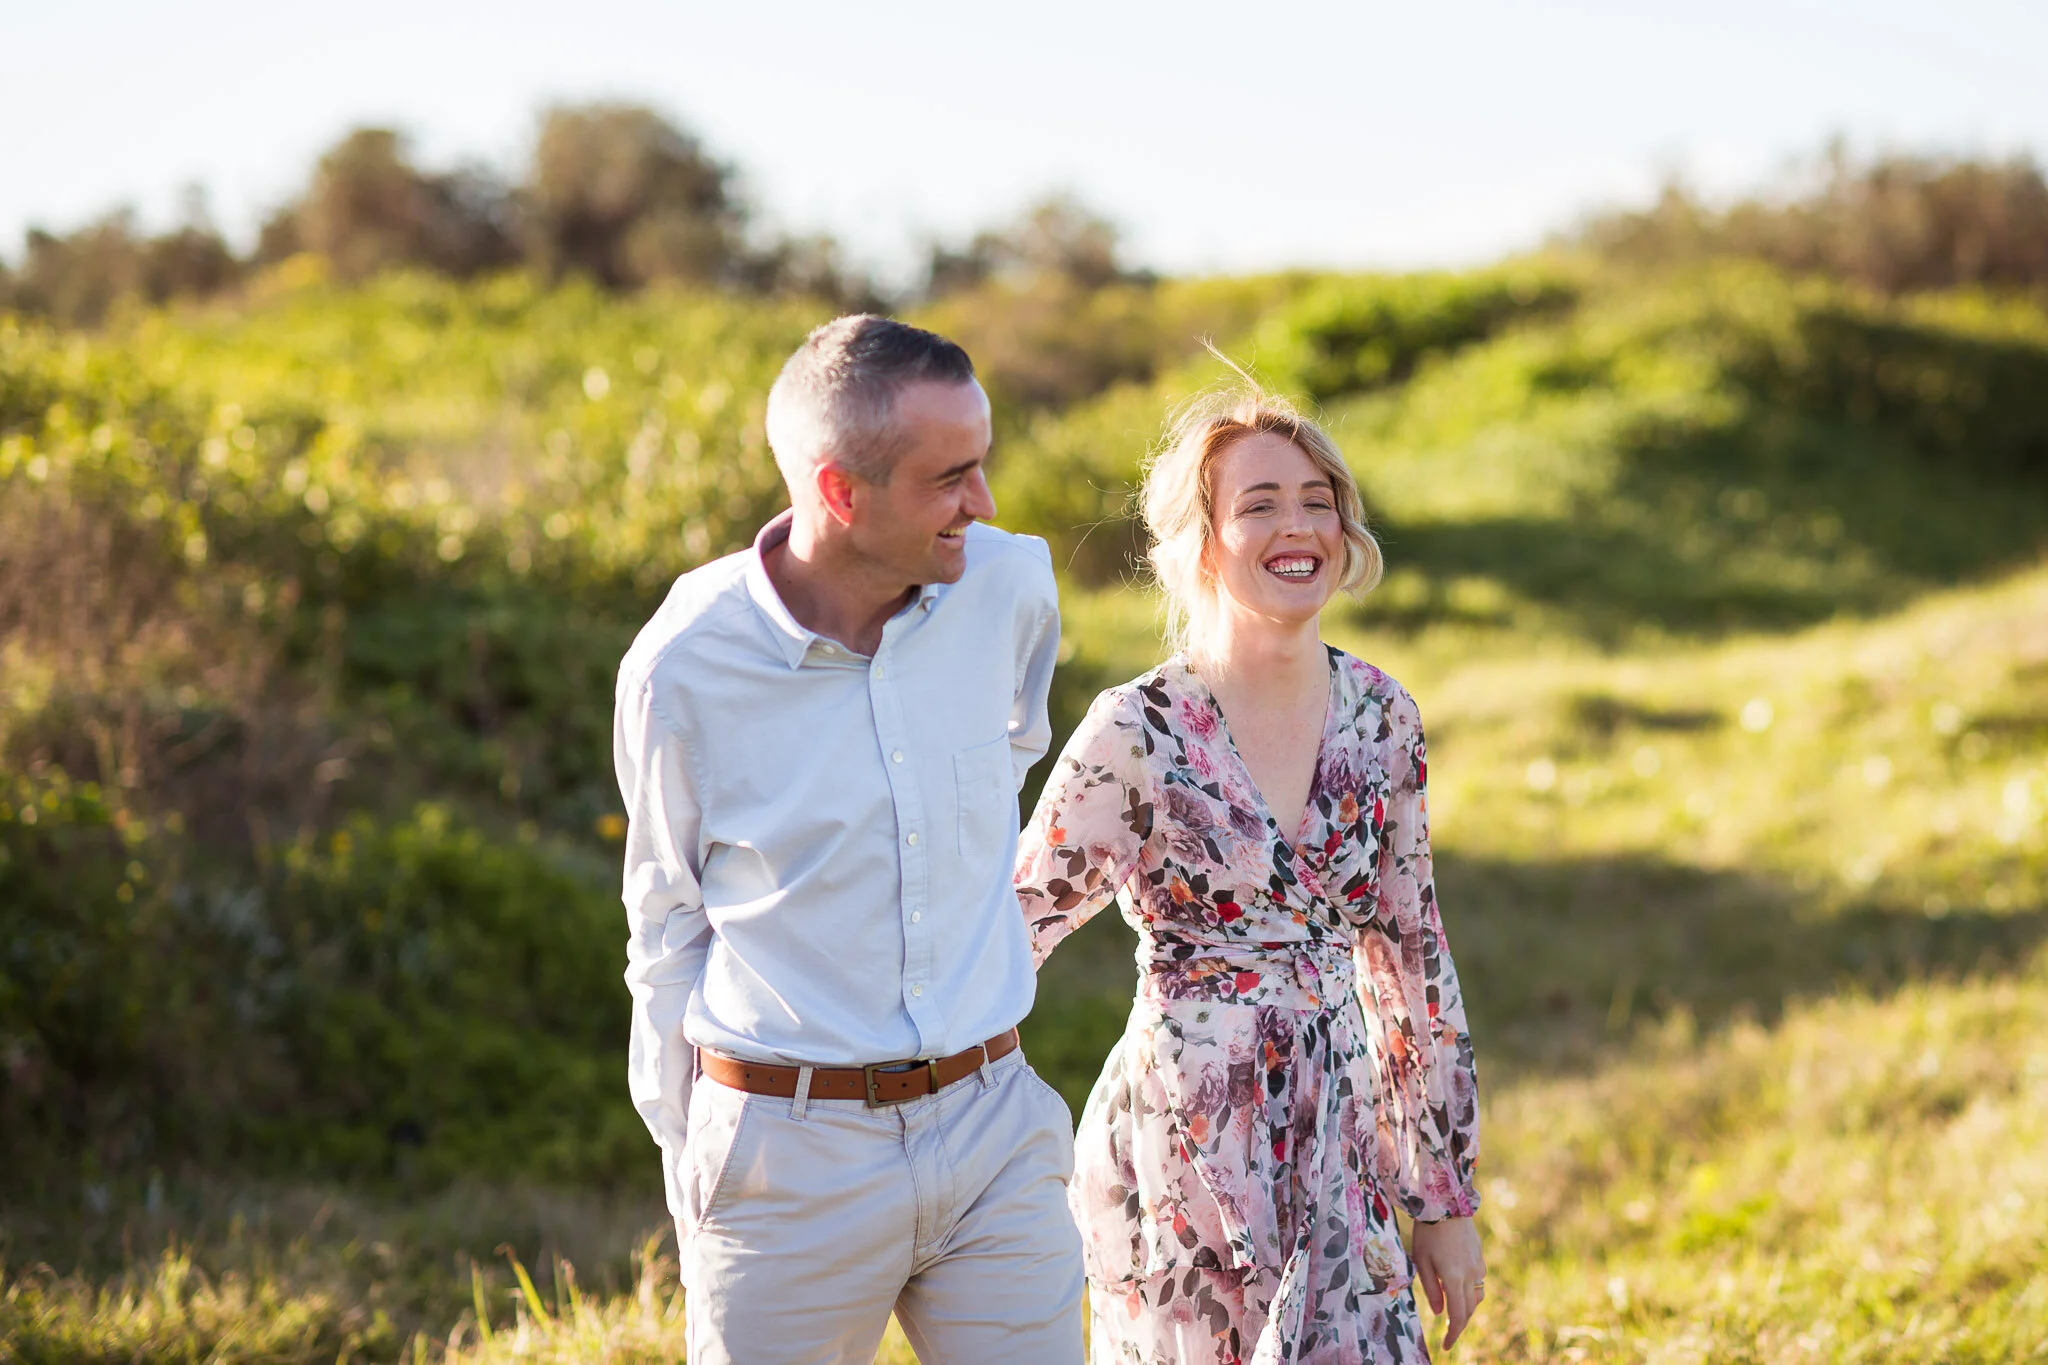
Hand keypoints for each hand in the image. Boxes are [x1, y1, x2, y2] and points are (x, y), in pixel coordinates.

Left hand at [1410, 1215, 1484, 1349]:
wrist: (1446, 1203)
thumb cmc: (1428, 1232)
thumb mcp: (1421, 1261)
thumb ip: (1431, 1289)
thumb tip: (1439, 1312)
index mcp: (1455, 1278)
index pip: (1458, 1316)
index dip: (1453, 1333)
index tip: (1446, 1345)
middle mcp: (1471, 1274)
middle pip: (1470, 1309)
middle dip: (1460, 1324)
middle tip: (1448, 1333)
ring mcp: (1478, 1265)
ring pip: (1477, 1296)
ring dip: (1467, 1309)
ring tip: (1453, 1313)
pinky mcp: (1480, 1256)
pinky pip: (1478, 1281)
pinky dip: (1470, 1292)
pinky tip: (1458, 1288)